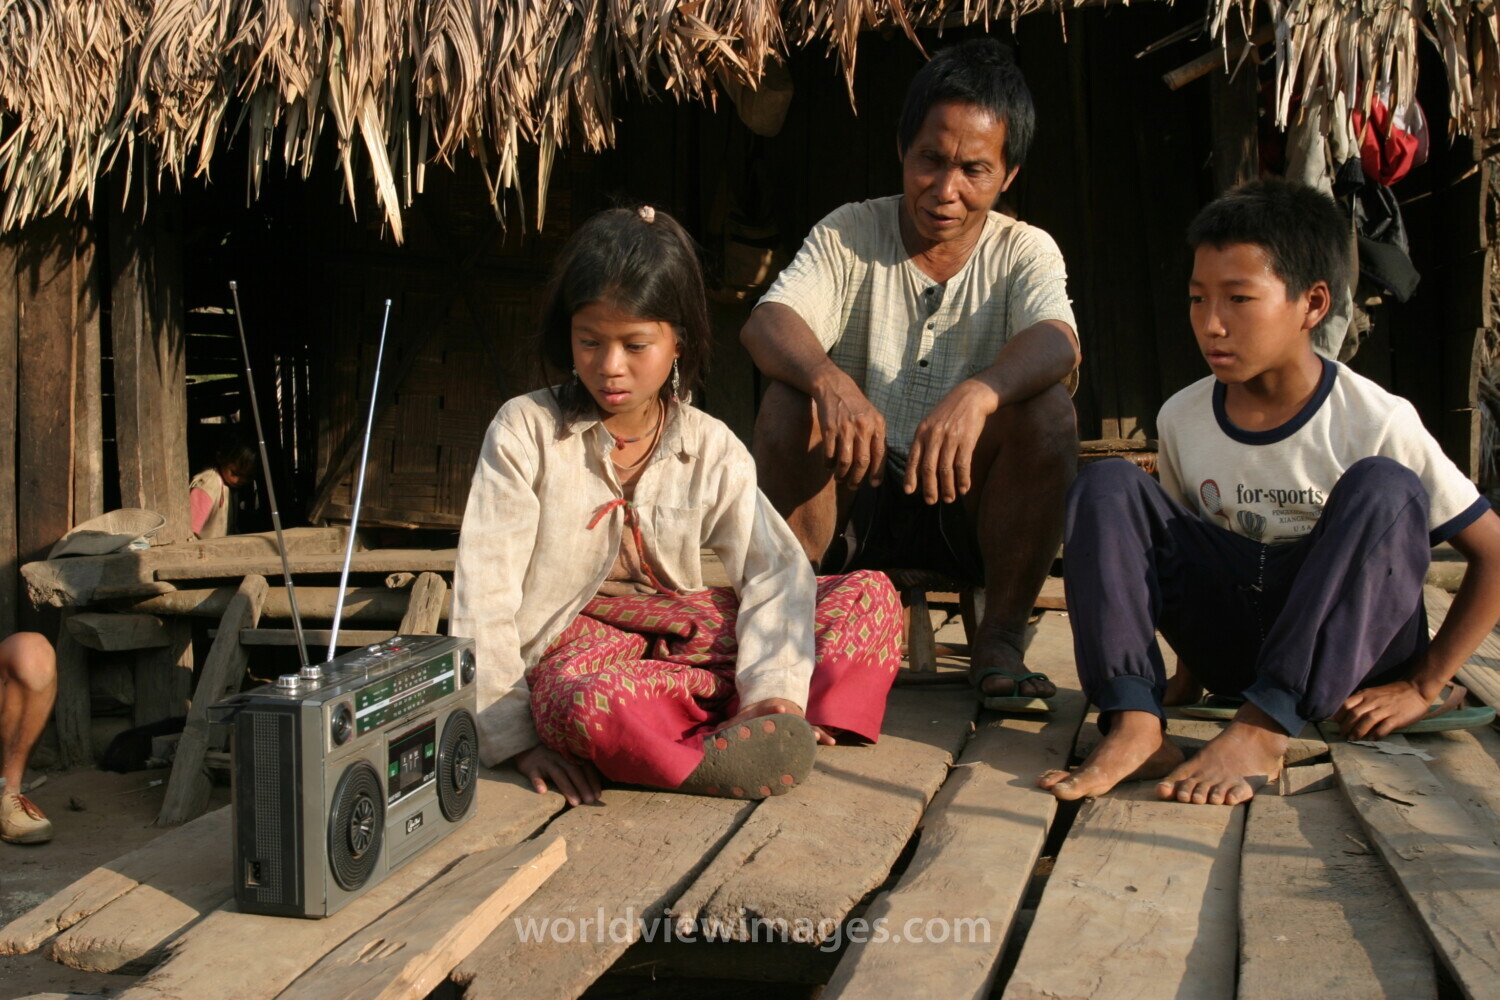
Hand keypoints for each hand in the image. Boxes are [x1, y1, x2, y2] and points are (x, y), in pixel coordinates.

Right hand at [513, 745, 601, 805]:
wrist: (527, 750)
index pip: (585, 766)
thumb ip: (580, 770)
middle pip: (573, 770)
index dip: (592, 780)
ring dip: (568, 788)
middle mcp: (560, 756)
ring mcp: (545, 761)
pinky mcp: (531, 767)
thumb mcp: (567, 760)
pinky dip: (538, 782)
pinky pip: (535, 775)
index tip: (597, 795)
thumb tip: (596, 791)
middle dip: (583, 786)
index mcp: (571, 754)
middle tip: (589, 801)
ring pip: (558, 774)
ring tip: (575, 803)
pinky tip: (542, 791)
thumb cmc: (554, 760)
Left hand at [721, 698, 836, 745]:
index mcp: (770, 709)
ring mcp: (795, 720)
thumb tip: (714, 732)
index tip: (780, 707)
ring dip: (813, 732)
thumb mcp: (743, 716)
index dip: (775, 707)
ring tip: (820, 738)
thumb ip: (731, 724)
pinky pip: (815, 730)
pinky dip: (823, 735)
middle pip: (794, 718)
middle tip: (806, 730)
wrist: (772, 704)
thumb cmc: (756, 713)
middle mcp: (785, 714)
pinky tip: (832, 741)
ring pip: (806, 726)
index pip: (772, 706)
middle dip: (799, 724)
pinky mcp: (802, 727)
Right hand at [813, 379, 886, 488]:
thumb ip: (877, 437)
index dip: (877, 472)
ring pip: (845, 461)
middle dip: (858, 478)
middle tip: (853, 486)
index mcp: (877, 425)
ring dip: (842, 474)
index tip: (875, 484)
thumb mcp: (872, 417)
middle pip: (862, 462)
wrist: (835, 387)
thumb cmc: (855, 406)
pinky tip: (829, 466)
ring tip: (840, 479)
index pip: (880, 454)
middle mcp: (863, 427)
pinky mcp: (829, 429)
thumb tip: (877, 466)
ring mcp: (845, 428)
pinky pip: (830, 454)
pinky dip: (829, 464)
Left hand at [905, 380, 996, 503]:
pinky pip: (963, 465)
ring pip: (946, 470)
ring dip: (947, 487)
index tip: (909, 492)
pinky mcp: (966, 440)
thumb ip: (923, 444)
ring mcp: (950, 438)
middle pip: (928, 468)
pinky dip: (963, 479)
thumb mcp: (930, 424)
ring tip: (949, 499)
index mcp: (922, 432)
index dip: (910, 477)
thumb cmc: (948, 413)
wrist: (970, 396)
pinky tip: (964, 489)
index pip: (913, 459)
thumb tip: (917, 470)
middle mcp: (934, 436)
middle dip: (929, 488)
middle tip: (931, 501)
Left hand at [1334, 680, 1431, 739]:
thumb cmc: (1391, 694)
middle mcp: (1373, 701)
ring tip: (1352, 739)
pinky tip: (1371, 739)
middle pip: (1354, 714)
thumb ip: (1360, 702)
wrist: (1416, 689)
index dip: (1338, 715)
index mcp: (1365, 694)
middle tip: (1342, 734)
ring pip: (1367, 720)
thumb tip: (1345, 717)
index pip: (1346, 704)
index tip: (1333, 724)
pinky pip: (1384, 727)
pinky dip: (1376, 734)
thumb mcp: (1372, 694)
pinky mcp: (1397, 717)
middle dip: (1345, 726)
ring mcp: (1385, 709)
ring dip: (1357, 731)